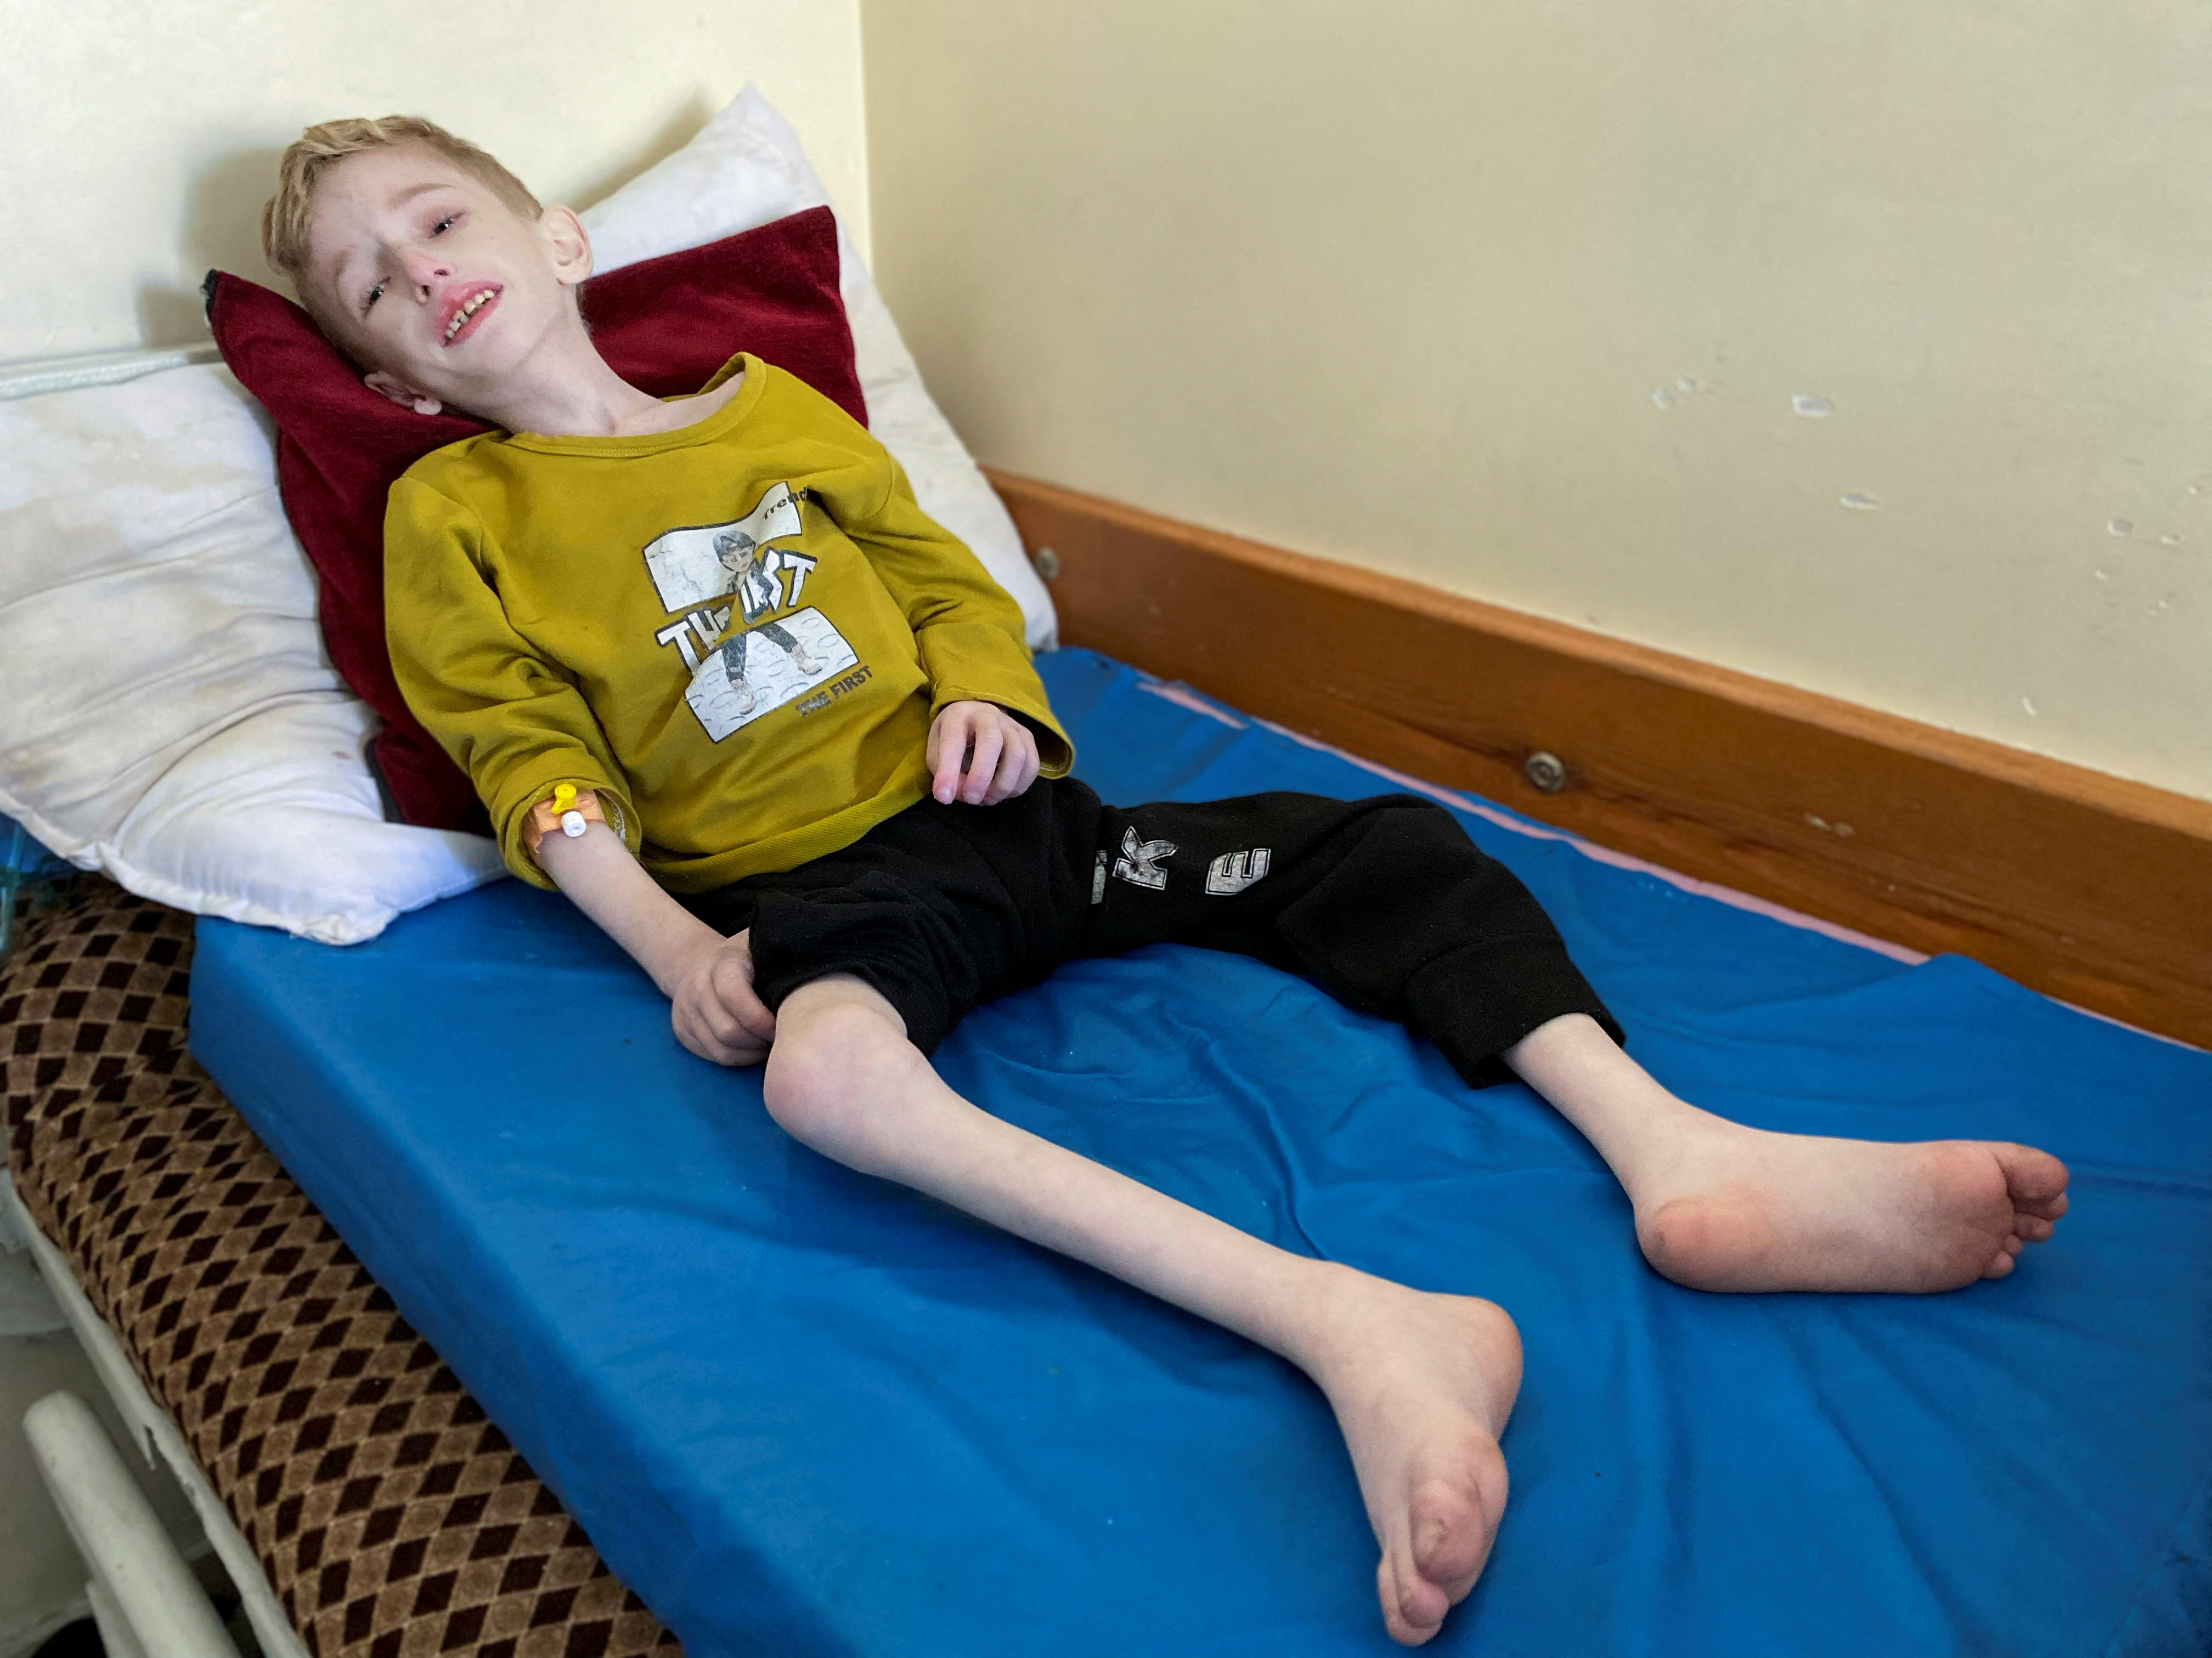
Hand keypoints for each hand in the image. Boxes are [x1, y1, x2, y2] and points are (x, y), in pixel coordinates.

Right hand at [669, 927, 776, 1065]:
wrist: (701, 963)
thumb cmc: (748, 958)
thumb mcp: (764, 947)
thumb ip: (782, 959)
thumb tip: (813, 987)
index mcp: (722, 962)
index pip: (733, 994)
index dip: (760, 1018)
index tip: (783, 1024)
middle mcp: (697, 986)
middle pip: (727, 1031)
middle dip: (759, 1042)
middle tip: (781, 1039)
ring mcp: (686, 1011)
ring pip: (721, 1050)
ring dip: (752, 1054)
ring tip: (770, 1045)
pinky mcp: (683, 1031)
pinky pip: (715, 1057)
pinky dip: (740, 1058)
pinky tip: (755, 1048)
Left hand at [927, 700, 1039, 805]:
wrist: (976, 716)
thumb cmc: (953, 737)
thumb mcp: (936, 752)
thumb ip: (945, 773)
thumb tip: (964, 794)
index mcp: (958, 715)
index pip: (954, 741)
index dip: (949, 771)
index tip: (943, 797)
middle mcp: (988, 715)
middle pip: (992, 742)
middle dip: (981, 776)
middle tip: (971, 799)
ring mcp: (1012, 725)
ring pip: (1018, 755)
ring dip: (1003, 785)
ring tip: (988, 798)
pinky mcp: (1028, 738)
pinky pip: (1032, 765)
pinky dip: (1019, 786)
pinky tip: (1003, 792)